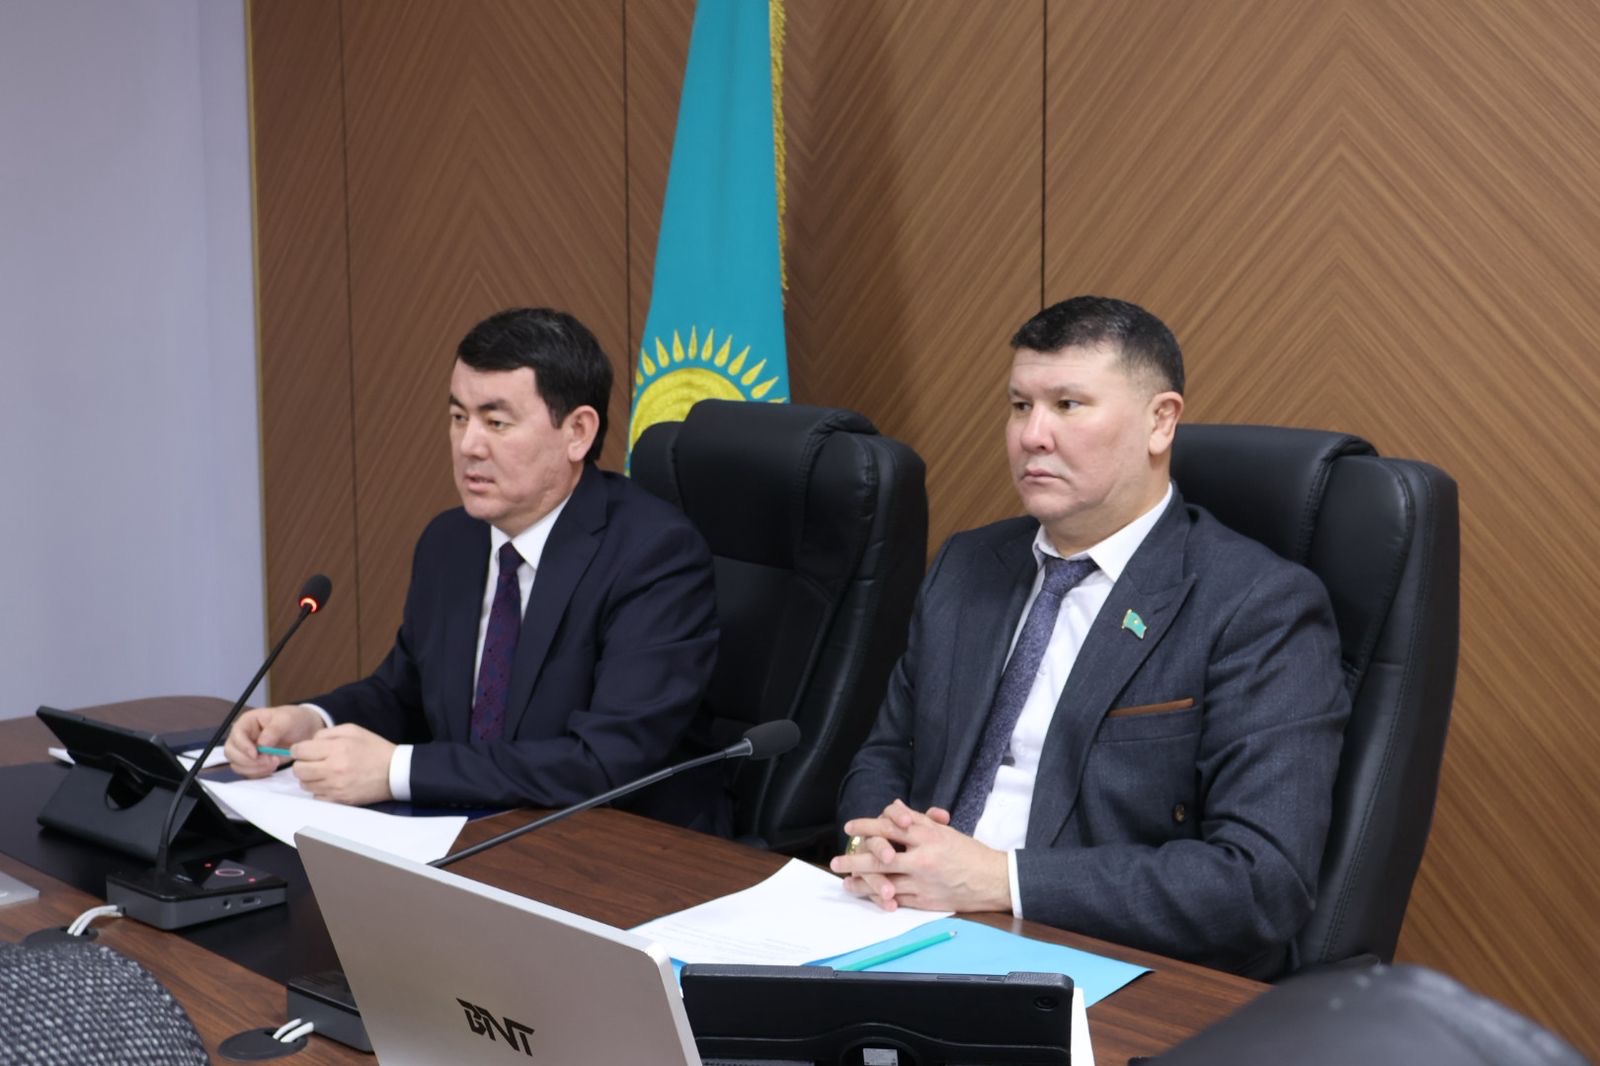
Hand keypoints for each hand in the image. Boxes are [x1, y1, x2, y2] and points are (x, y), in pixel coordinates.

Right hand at [223, 705, 323, 777]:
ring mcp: (246, 751)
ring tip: (274, 763)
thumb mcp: (287, 719)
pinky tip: (272, 767)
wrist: (304, 731)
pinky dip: (258, 773)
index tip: (256, 754)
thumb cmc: (293, 720)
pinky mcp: (252, 762)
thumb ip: (274, 729)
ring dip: (254, 768)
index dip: (243, 746)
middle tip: (269, 761)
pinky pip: (247, 772)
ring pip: (237, 764)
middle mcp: (243, 737)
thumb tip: (262, 744)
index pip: (236, 735)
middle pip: (231, 752)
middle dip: (248, 760)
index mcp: (247, 722)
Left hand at [289, 724, 395, 805]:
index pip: (300, 751)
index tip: (304, 750)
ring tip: (322, 772)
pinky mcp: (339, 800)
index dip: (298, 749)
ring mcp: (335, 787)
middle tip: (311, 761)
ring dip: (309, 778)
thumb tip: (309, 742)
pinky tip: (330, 783)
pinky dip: (319, 790)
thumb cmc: (374, 749)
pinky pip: (316, 797)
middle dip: (301, 764)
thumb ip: (327, 732)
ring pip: (304, 785)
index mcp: (336, 749)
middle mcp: (333, 769)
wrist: (395, 772)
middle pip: (298, 770)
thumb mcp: (353, 730)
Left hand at [831, 799, 1010, 913]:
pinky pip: (897, 898)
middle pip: (881, 857)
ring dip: (862, 882)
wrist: (994, 880)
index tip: (850, 828)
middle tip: (836, 860)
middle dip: (855, 858)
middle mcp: (924, 858)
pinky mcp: (926, 900)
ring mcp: (924, 881)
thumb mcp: (944, 831)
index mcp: (928, 836)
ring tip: (846, 882)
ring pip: (885, 882)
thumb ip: (917, 819)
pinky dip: (880, 897)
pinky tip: (868, 895)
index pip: (890, 827)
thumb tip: (894, 807)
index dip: (867, 826)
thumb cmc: (969, 853)